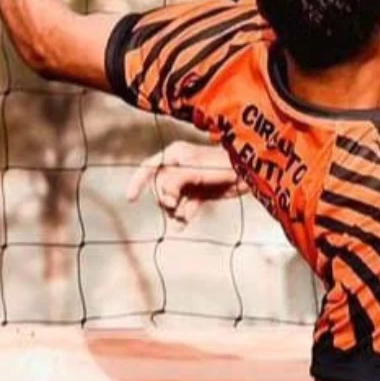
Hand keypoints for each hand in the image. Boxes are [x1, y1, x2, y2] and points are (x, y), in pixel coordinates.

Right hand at [125, 141, 246, 228]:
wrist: (249, 174)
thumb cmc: (224, 165)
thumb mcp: (196, 171)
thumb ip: (175, 182)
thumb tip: (164, 199)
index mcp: (175, 155)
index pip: (149, 168)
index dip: (137, 182)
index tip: (130, 199)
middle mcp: (179, 167)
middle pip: (159, 189)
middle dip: (166, 200)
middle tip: (175, 205)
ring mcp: (188, 182)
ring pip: (171, 201)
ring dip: (176, 211)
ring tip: (185, 215)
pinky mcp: (198, 194)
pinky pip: (184, 209)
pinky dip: (184, 217)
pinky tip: (182, 226)